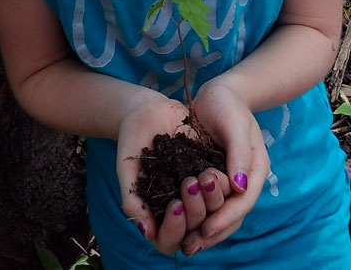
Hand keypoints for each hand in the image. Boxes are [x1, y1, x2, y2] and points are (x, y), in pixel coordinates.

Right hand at [116, 91, 233, 255]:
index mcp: (157, 212)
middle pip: (194, 227)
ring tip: (205, 176)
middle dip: (195, 210)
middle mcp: (179, 206)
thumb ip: (132, 199)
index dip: (174, 229)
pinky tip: (215, 170)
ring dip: (212, 199)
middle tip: (189, 183)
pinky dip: (222, 184)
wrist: (149, 110)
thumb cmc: (132, 140)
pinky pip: (223, 188)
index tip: (174, 205)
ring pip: (212, 211)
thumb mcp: (127, 168)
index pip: (168, 240)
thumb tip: (147, 233)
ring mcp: (196, 192)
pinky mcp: (210, 173)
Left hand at [179, 81, 269, 255]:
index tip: (205, 230)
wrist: (219, 93)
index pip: (243, 202)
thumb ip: (238, 153)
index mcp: (255, 168)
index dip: (225, 218)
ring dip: (204, 231)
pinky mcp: (214, 178)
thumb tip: (240, 187)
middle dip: (213, 233)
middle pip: (233, 215)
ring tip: (184, 244)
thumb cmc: (228, 104)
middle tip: (190, 246)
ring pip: (221, 214)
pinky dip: (197, 216)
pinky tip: (181, 226)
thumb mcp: (234, 124)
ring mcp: (229, 180)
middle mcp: (244, 179)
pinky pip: (209, 204)